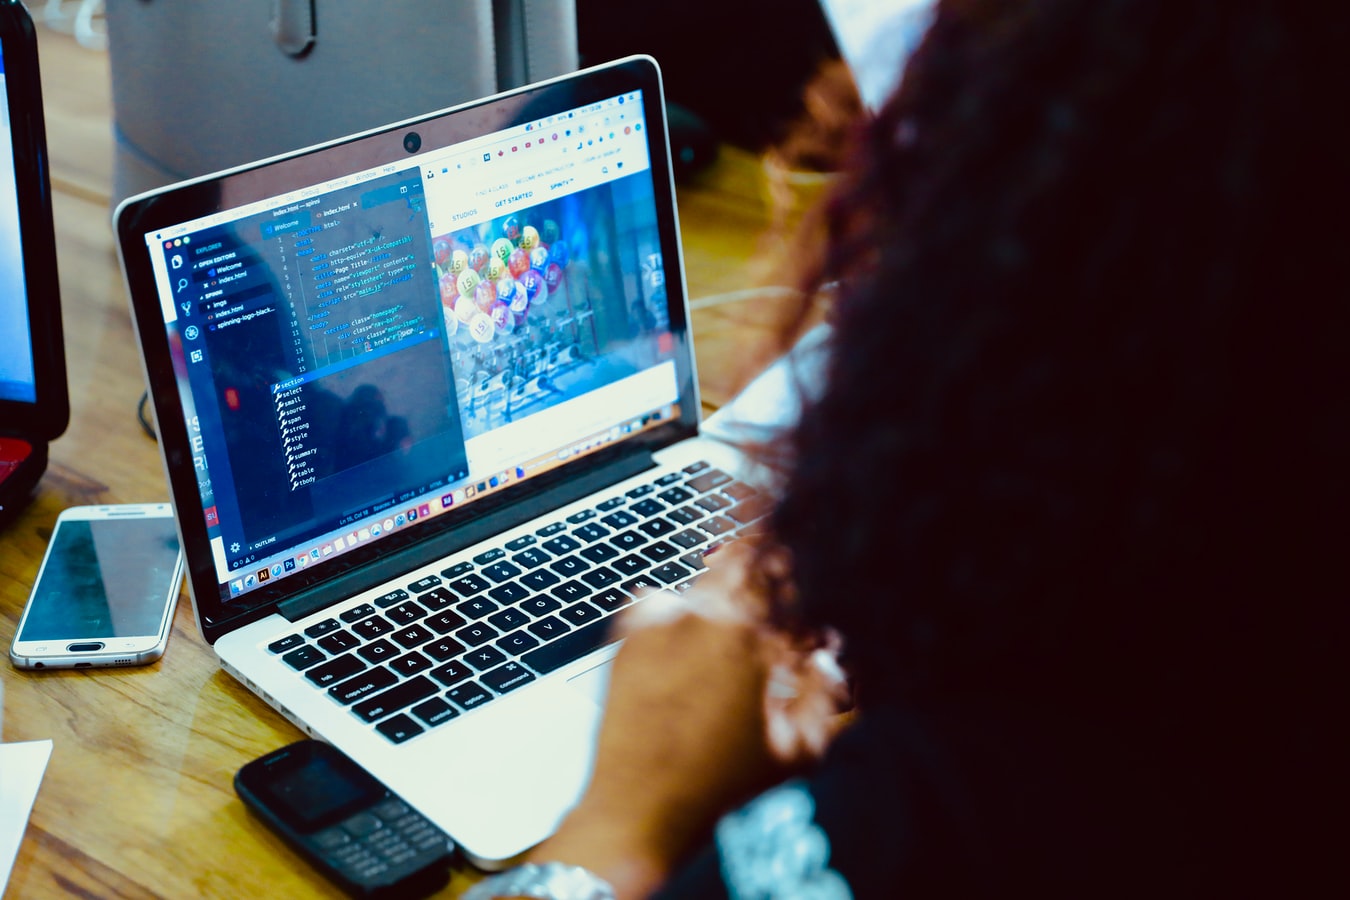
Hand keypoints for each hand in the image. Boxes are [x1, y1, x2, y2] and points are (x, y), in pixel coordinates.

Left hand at [524, 545, 847, 897]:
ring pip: (702, 582)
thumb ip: (828, 692)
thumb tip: (832, 654)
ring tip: (725, 641)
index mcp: (748, 636)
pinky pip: (659, 601)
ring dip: (721, 597)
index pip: (785, 575)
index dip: (801, 579)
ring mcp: (659, 622)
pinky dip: (676, 613)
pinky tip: (686, 645)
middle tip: (768, 604)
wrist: (642, 808)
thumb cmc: (719, 785)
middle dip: (763, 577)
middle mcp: (701, 617)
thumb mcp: (799, 749)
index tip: (803, 592)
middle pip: (743, 563)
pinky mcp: (626, 636)